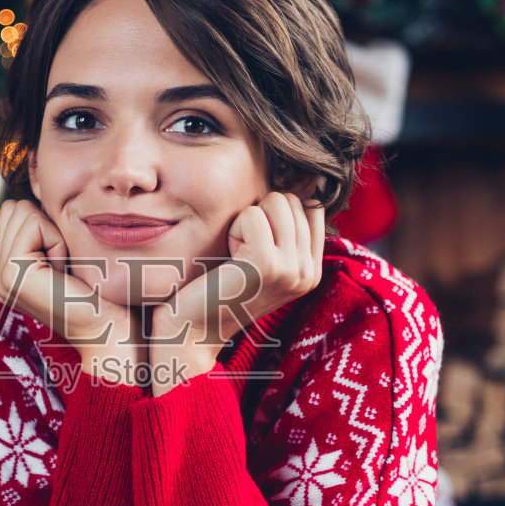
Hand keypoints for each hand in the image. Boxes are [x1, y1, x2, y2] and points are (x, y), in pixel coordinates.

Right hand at [0, 198, 139, 360]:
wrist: (115, 330)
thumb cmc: (105, 291)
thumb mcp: (70, 252)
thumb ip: (46, 228)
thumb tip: (38, 186)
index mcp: (8, 270)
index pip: (14, 211)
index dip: (48, 225)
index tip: (67, 261)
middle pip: (13, 207)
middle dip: (47, 226)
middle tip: (67, 266)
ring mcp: (0, 278)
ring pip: (21, 211)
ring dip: (54, 234)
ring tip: (66, 270)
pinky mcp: (11, 276)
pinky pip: (32, 224)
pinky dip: (56, 240)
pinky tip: (65, 272)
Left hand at [152, 190, 325, 353]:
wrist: (192, 328)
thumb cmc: (218, 285)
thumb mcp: (261, 255)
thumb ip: (284, 225)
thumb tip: (308, 177)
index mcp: (312, 270)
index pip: (310, 206)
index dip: (275, 211)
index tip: (253, 243)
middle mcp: (309, 272)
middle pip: (291, 200)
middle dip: (258, 215)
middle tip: (240, 253)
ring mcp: (292, 270)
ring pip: (276, 202)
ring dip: (246, 221)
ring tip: (235, 256)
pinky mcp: (267, 265)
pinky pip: (253, 215)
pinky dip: (235, 229)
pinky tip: (228, 259)